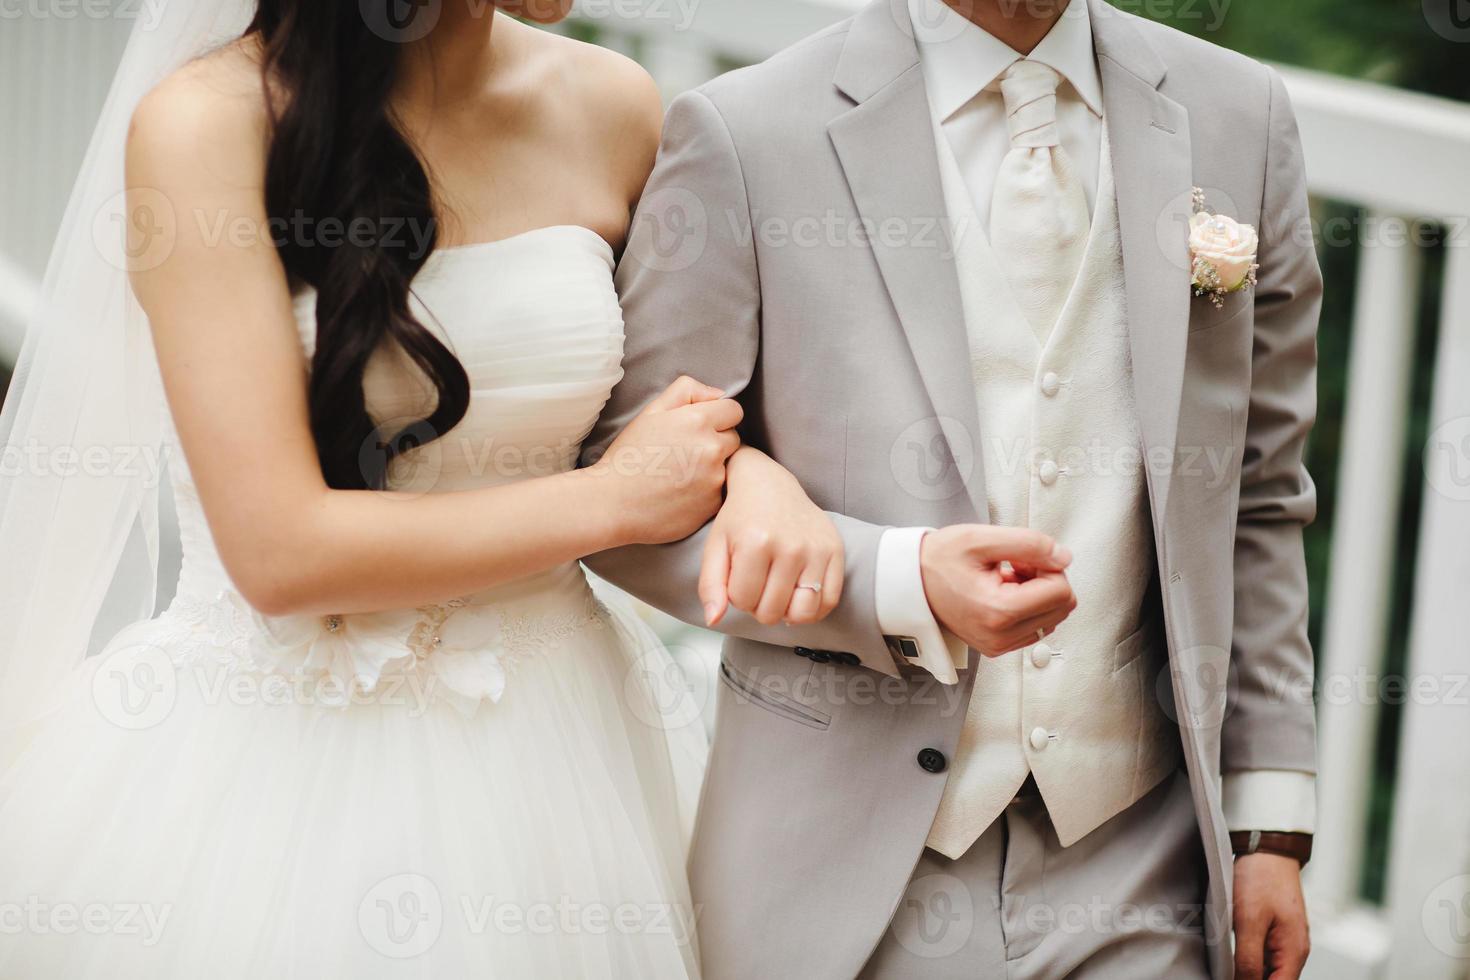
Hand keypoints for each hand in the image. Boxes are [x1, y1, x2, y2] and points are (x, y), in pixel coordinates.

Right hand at [595, 376, 741, 545]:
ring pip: (729, 465)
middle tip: (686, 451)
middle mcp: (712, 448)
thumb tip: (718, 393)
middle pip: (734, 437)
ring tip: (682, 473)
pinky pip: (720, 490)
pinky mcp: (713, 504)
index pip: (734, 410)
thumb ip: (687, 391)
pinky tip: (682, 492)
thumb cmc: (629, 456)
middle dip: (717, 440)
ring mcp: (715, 478)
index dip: (718, 416)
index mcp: (697, 421)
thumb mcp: (651, 412)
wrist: (612, 503)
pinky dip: (707, 490)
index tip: (702, 427)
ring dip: (713, 466)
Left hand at [698, 448, 842, 626]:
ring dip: (786, 611)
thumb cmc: (741, 518)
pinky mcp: (835, 551)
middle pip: (771, 612)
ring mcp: (815, 549)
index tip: (740, 577)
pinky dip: (813, 609)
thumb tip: (713, 619)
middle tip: (758, 584)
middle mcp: (789, 547)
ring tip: (778, 592)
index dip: (737, 596)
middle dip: (759, 606)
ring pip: (801, 613)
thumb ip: (710, 584)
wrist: (771, 485)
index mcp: (756, 543)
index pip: (743, 601)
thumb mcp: (716, 546)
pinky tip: (799, 595)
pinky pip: (829, 602)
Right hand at [919, 525, 1075, 654]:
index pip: (1061, 591)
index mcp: (999, 612)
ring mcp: (999, 645)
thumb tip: (1063, 557)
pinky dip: (1027, 606)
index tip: (1022, 557)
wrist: (911, 582)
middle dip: (1045, 580)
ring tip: (1006, 578)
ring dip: (1037, 593)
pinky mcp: (998, 646)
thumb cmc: (938, 560)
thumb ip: (1030, 544)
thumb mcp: (982, 538)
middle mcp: (1001, 636)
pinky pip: (1036, 627)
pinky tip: (1003, 591)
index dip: (1048, 565)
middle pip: (1062, 607)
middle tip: (1015, 565)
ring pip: (1052, 617)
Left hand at [1233, 852, 1309, 979]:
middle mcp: (1293, 950)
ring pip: (1266, 969)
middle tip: (1224, 970)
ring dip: (1245, 969)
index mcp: (1294, 952)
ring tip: (1224, 962)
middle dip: (1247, 978)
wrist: (1266, 848)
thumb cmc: (1261, 878)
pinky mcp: (1274, 930)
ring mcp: (1285, 940)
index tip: (1231, 979)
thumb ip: (1248, 959)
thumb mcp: (1248, 921)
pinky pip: (1261, 953)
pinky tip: (1229, 949)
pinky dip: (1247, 955)